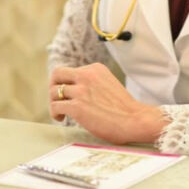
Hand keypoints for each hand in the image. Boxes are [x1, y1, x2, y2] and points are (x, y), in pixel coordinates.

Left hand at [49, 63, 167, 144]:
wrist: (135, 120)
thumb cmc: (123, 108)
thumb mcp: (107, 83)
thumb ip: (92, 82)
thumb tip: (76, 90)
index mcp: (95, 68)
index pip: (71, 71)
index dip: (67, 83)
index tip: (69, 94)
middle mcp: (86, 75)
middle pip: (57, 74)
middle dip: (53, 86)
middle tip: (57, 99)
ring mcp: (81, 90)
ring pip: (53, 91)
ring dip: (53, 102)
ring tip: (61, 113)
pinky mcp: (77, 106)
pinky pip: (55, 106)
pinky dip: (55, 113)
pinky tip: (61, 119)